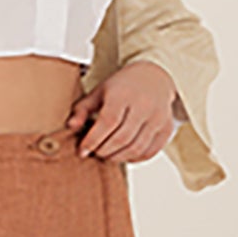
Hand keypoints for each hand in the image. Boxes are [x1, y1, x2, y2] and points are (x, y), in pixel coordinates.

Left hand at [65, 60, 181, 163]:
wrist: (154, 78)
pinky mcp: (166, 128)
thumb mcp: (99, 92)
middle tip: (94, 153)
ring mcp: (158, 118)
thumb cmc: (122, 87)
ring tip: (106, 155)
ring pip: (136, 148)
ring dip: (117, 157)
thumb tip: (70, 127)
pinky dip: (134, 158)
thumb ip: (82, 109)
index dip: (93, 140)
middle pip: (122, 138)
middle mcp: (144, 105)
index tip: (82, 151)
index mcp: (124, 94)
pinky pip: (149, 152)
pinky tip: (123, 154)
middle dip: (104, 151)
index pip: (108, 122)